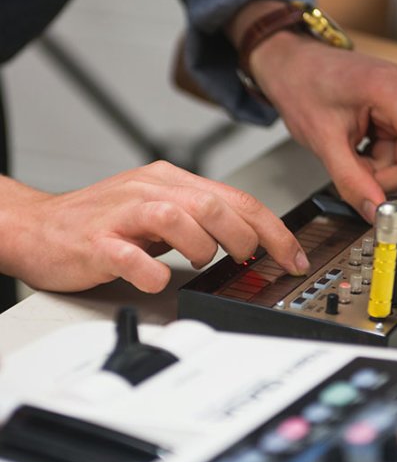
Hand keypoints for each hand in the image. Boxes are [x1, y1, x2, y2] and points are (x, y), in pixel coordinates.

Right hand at [0, 163, 309, 292]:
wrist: (38, 227)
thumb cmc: (102, 222)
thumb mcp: (158, 212)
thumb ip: (200, 221)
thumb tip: (250, 241)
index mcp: (169, 182)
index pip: (236, 199)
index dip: (273, 230)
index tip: (293, 256)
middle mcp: (149, 190)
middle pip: (213, 205)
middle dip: (245, 237)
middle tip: (247, 260)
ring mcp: (121, 215)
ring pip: (178, 219)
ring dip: (203, 247)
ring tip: (201, 263)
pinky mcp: (97, 242)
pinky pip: (130, 255)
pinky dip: (151, 271)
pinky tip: (158, 279)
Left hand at [251, 32, 396, 221]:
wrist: (293, 65)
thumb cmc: (303, 86)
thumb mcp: (323, 141)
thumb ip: (350, 180)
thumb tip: (375, 211)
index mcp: (392, 89)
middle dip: (386, 176)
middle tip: (354, 177)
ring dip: (378, 170)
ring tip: (347, 156)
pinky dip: (376, 160)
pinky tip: (355, 149)